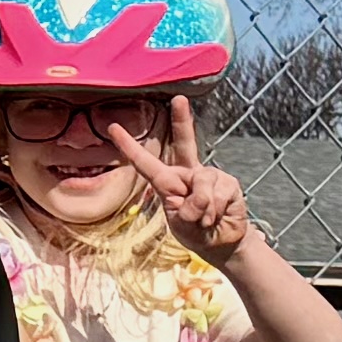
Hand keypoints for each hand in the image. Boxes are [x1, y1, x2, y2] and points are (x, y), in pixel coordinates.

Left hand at [102, 97, 248, 265]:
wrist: (221, 242)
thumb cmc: (195, 231)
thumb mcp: (183, 224)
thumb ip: (187, 209)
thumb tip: (200, 194)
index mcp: (168, 181)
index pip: (146, 162)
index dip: (130, 146)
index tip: (113, 128)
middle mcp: (188, 173)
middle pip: (184, 143)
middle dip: (182, 120)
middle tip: (179, 99)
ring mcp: (210, 175)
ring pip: (201, 184)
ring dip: (201, 210)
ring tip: (205, 220)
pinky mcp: (228, 183)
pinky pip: (217, 195)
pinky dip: (214, 211)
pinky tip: (218, 216)